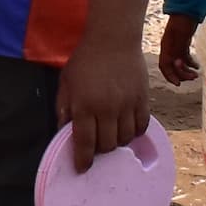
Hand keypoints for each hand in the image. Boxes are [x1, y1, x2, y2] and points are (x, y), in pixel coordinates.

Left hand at [58, 29, 151, 171]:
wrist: (112, 38)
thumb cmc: (85, 60)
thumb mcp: (66, 82)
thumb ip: (64, 108)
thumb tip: (63, 132)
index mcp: (84, 105)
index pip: (85, 143)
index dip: (83, 160)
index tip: (82, 167)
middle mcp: (107, 109)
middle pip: (107, 145)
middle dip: (100, 151)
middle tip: (96, 145)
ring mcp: (127, 105)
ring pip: (125, 138)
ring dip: (117, 142)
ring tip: (110, 134)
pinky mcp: (142, 99)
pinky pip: (141, 126)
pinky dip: (134, 132)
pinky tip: (127, 127)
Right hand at [157, 14, 201, 87]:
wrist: (188, 9)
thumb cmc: (183, 20)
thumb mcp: (181, 35)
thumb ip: (178, 49)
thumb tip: (178, 63)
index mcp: (166, 47)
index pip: (164, 66)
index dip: (170, 76)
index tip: (178, 84)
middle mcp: (169, 48)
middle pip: (172, 67)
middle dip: (182, 74)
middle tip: (193, 77)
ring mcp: (176, 46)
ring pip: (179, 64)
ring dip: (186, 71)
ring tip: (196, 74)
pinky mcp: (182, 44)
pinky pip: (184, 58)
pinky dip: (190, 64)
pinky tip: (197, 66)